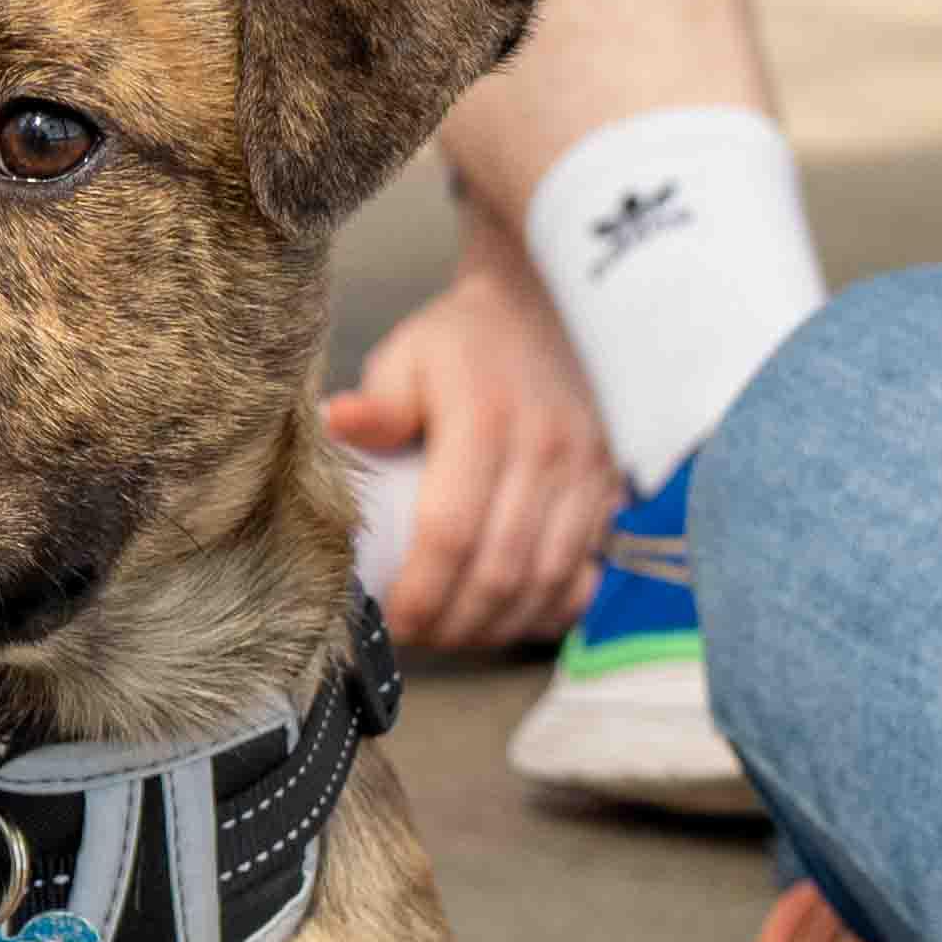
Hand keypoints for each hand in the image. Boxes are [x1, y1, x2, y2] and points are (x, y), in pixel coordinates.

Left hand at [324, 215, 616, 650]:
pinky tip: (507, 618)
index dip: (421, 592)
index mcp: (485, 420)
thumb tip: (334, 425)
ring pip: (546, 580)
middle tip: (417, 636)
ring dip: (497, 625)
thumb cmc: (458, 343)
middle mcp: (544, 449)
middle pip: (500, 570)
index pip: (451, 532)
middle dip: (454, 622)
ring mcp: (585, 471)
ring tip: (454, 634)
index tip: (392, 619)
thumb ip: (377, 406)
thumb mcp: (405, 359)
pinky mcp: (608, 486)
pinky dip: (547, 609)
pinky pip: (583, 570)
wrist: (539, 305)